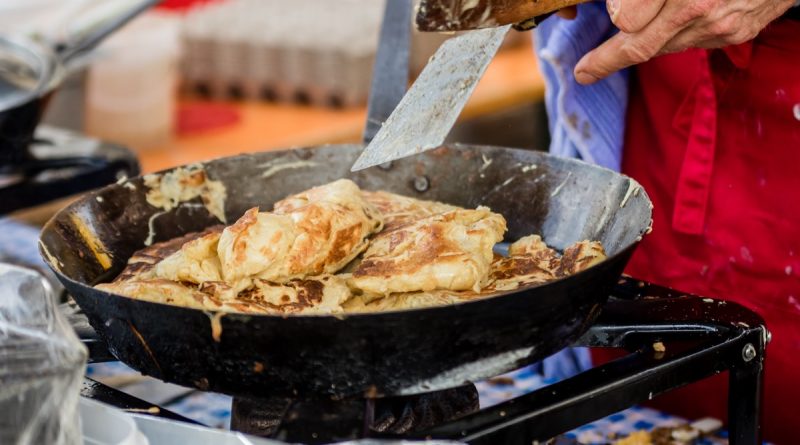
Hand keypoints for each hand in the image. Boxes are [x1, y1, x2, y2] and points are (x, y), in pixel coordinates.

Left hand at [573, 0, 795, 83]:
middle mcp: (702, 8)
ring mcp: (722, 25)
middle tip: (585, 72)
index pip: (628, 22)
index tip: (590, 49)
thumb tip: (619, 14)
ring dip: (642, 45)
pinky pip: (693, 42)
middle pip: (642, 46)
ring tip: (612, 54)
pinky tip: (667, 28)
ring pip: (667, 45)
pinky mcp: (736, 34)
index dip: (612, 28)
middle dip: (608, 60)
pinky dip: (674, 37)